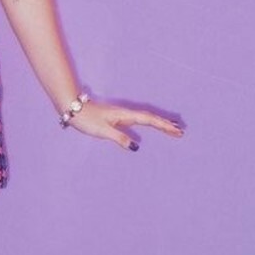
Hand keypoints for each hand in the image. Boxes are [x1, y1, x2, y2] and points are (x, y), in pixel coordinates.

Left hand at [67, 98, 184, 150]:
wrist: (74, 108)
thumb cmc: (87, 119)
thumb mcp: (103, 131)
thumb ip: (119, 138)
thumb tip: (136, 146)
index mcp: (125, 115)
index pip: (149, 120)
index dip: (163, 126)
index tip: (176, 131)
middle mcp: (126, 113)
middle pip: (151, 118)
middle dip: (166, 125)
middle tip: (180, 132)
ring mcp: (122, 114)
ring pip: (146, 118)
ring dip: (159, 123)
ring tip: (172, 128)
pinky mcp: (117, 117)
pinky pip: (139, 119)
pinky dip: (149, 122)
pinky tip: (151, 125)